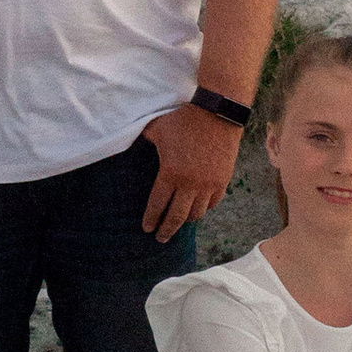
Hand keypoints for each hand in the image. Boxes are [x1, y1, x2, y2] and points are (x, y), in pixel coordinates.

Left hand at [137, 103, 243, 238]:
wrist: (217, 112)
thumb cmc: (183, 119)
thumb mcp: (157, 129)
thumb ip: (144, 141)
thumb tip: (128, 141)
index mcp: (170, 173)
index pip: (158, 205)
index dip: (151, 219)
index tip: (147, 228)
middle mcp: (189, 184)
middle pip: (177, 217)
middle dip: (167, 230)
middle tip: (161, 238)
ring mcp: (208, 184)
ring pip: (197, 213)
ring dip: (186, 220)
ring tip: (180, 222)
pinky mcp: (223, 180)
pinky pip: (213, 203)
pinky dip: (204, 208)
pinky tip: (198, 208)